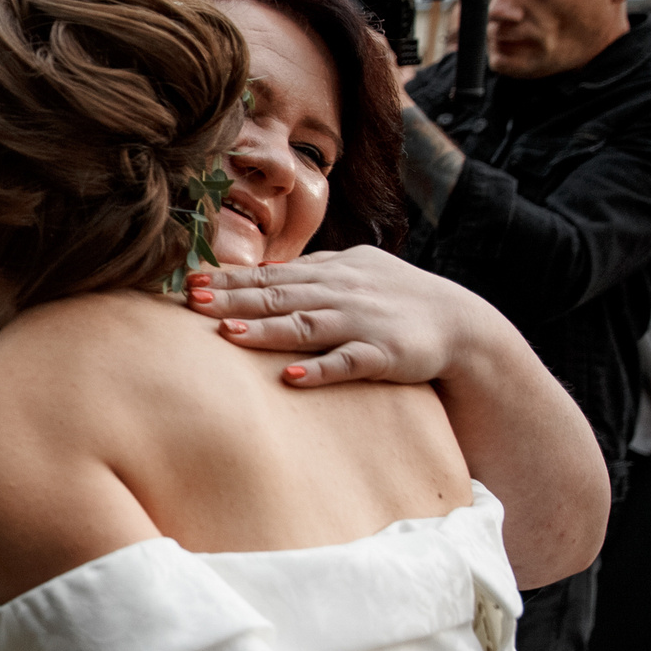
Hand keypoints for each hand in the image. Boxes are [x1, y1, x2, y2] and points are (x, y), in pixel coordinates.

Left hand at [188, 246, 508, 386]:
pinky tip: (292, 378)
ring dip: (266, 330)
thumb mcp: (353, 274)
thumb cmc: (396, 298)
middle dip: (232, 299)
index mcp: (330, 272)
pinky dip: (321, 370)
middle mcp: (341, 293)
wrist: (461, 323)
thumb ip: (309, 274)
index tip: (189, 282)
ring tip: (228, 334)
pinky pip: (348, 362)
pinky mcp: (384, 354)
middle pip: (278, 296)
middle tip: (191, 301)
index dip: (228, 280)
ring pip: (306, 325)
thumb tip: (259, 274)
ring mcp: (362, 322)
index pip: (269, 275)